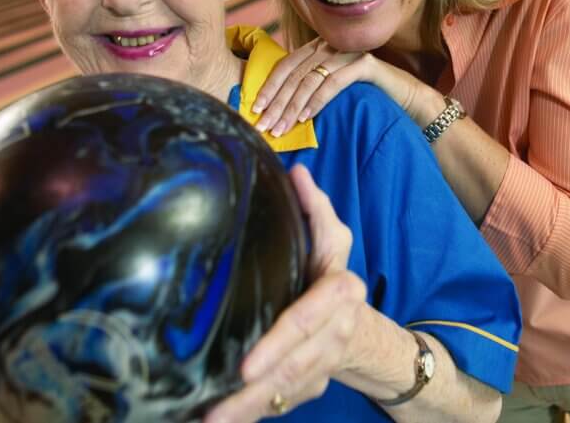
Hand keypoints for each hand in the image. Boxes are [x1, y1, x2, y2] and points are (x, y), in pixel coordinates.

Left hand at [203, 165, 366, 422]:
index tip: (245, 365)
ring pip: (286, 392)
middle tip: (216, 407)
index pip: (305, 321)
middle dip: (255, 390)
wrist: (358, 328)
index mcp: (339, 293)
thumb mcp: (331, 239)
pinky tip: (222, 421)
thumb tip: (298, 172)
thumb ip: (316, 209)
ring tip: (212, 420)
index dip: (278, 344)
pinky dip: (254, 414)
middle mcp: (335, 332)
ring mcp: (323, 364)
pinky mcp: (310, 387)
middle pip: (294, 366)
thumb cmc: (330, 276)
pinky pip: (282, 404)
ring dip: (249, 409)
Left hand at [252, 38, 422, 136]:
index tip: (254, 109)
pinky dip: (317, 101)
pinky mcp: (364, 65)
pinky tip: (306, 118)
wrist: (406, 98)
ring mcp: (347, 53)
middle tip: (263, 125)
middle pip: (294, 75)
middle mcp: (330, 46)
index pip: (286, 66)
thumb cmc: (366, 97)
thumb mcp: (332, 88)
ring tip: (280, 128)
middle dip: (276, 102)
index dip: (268, 87)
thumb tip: (276, 108)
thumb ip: (309, 87)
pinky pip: (334, 83)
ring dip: (292, 107)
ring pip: (310, 80)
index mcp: (318, 48)